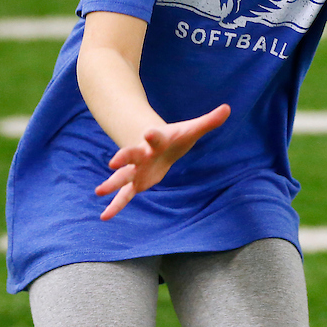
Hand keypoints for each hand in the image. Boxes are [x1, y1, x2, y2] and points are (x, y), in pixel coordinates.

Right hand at [94, 104, 230, 219]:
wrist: (159, 144)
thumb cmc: (176, 137)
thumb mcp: (192, 130)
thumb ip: (208, 121)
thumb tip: (228, 108)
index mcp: (157, 140)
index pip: (155, 137)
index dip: (153, 135)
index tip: (148, 132)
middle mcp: (143, 154)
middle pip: (132, 155)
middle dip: (124, 158)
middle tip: (113, 162)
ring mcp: (137, 169)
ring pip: (123, 176)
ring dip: (112, 183)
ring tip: (99, 191)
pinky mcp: (136, 183)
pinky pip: (125, 196)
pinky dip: (116, 206)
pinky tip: (104, 217)